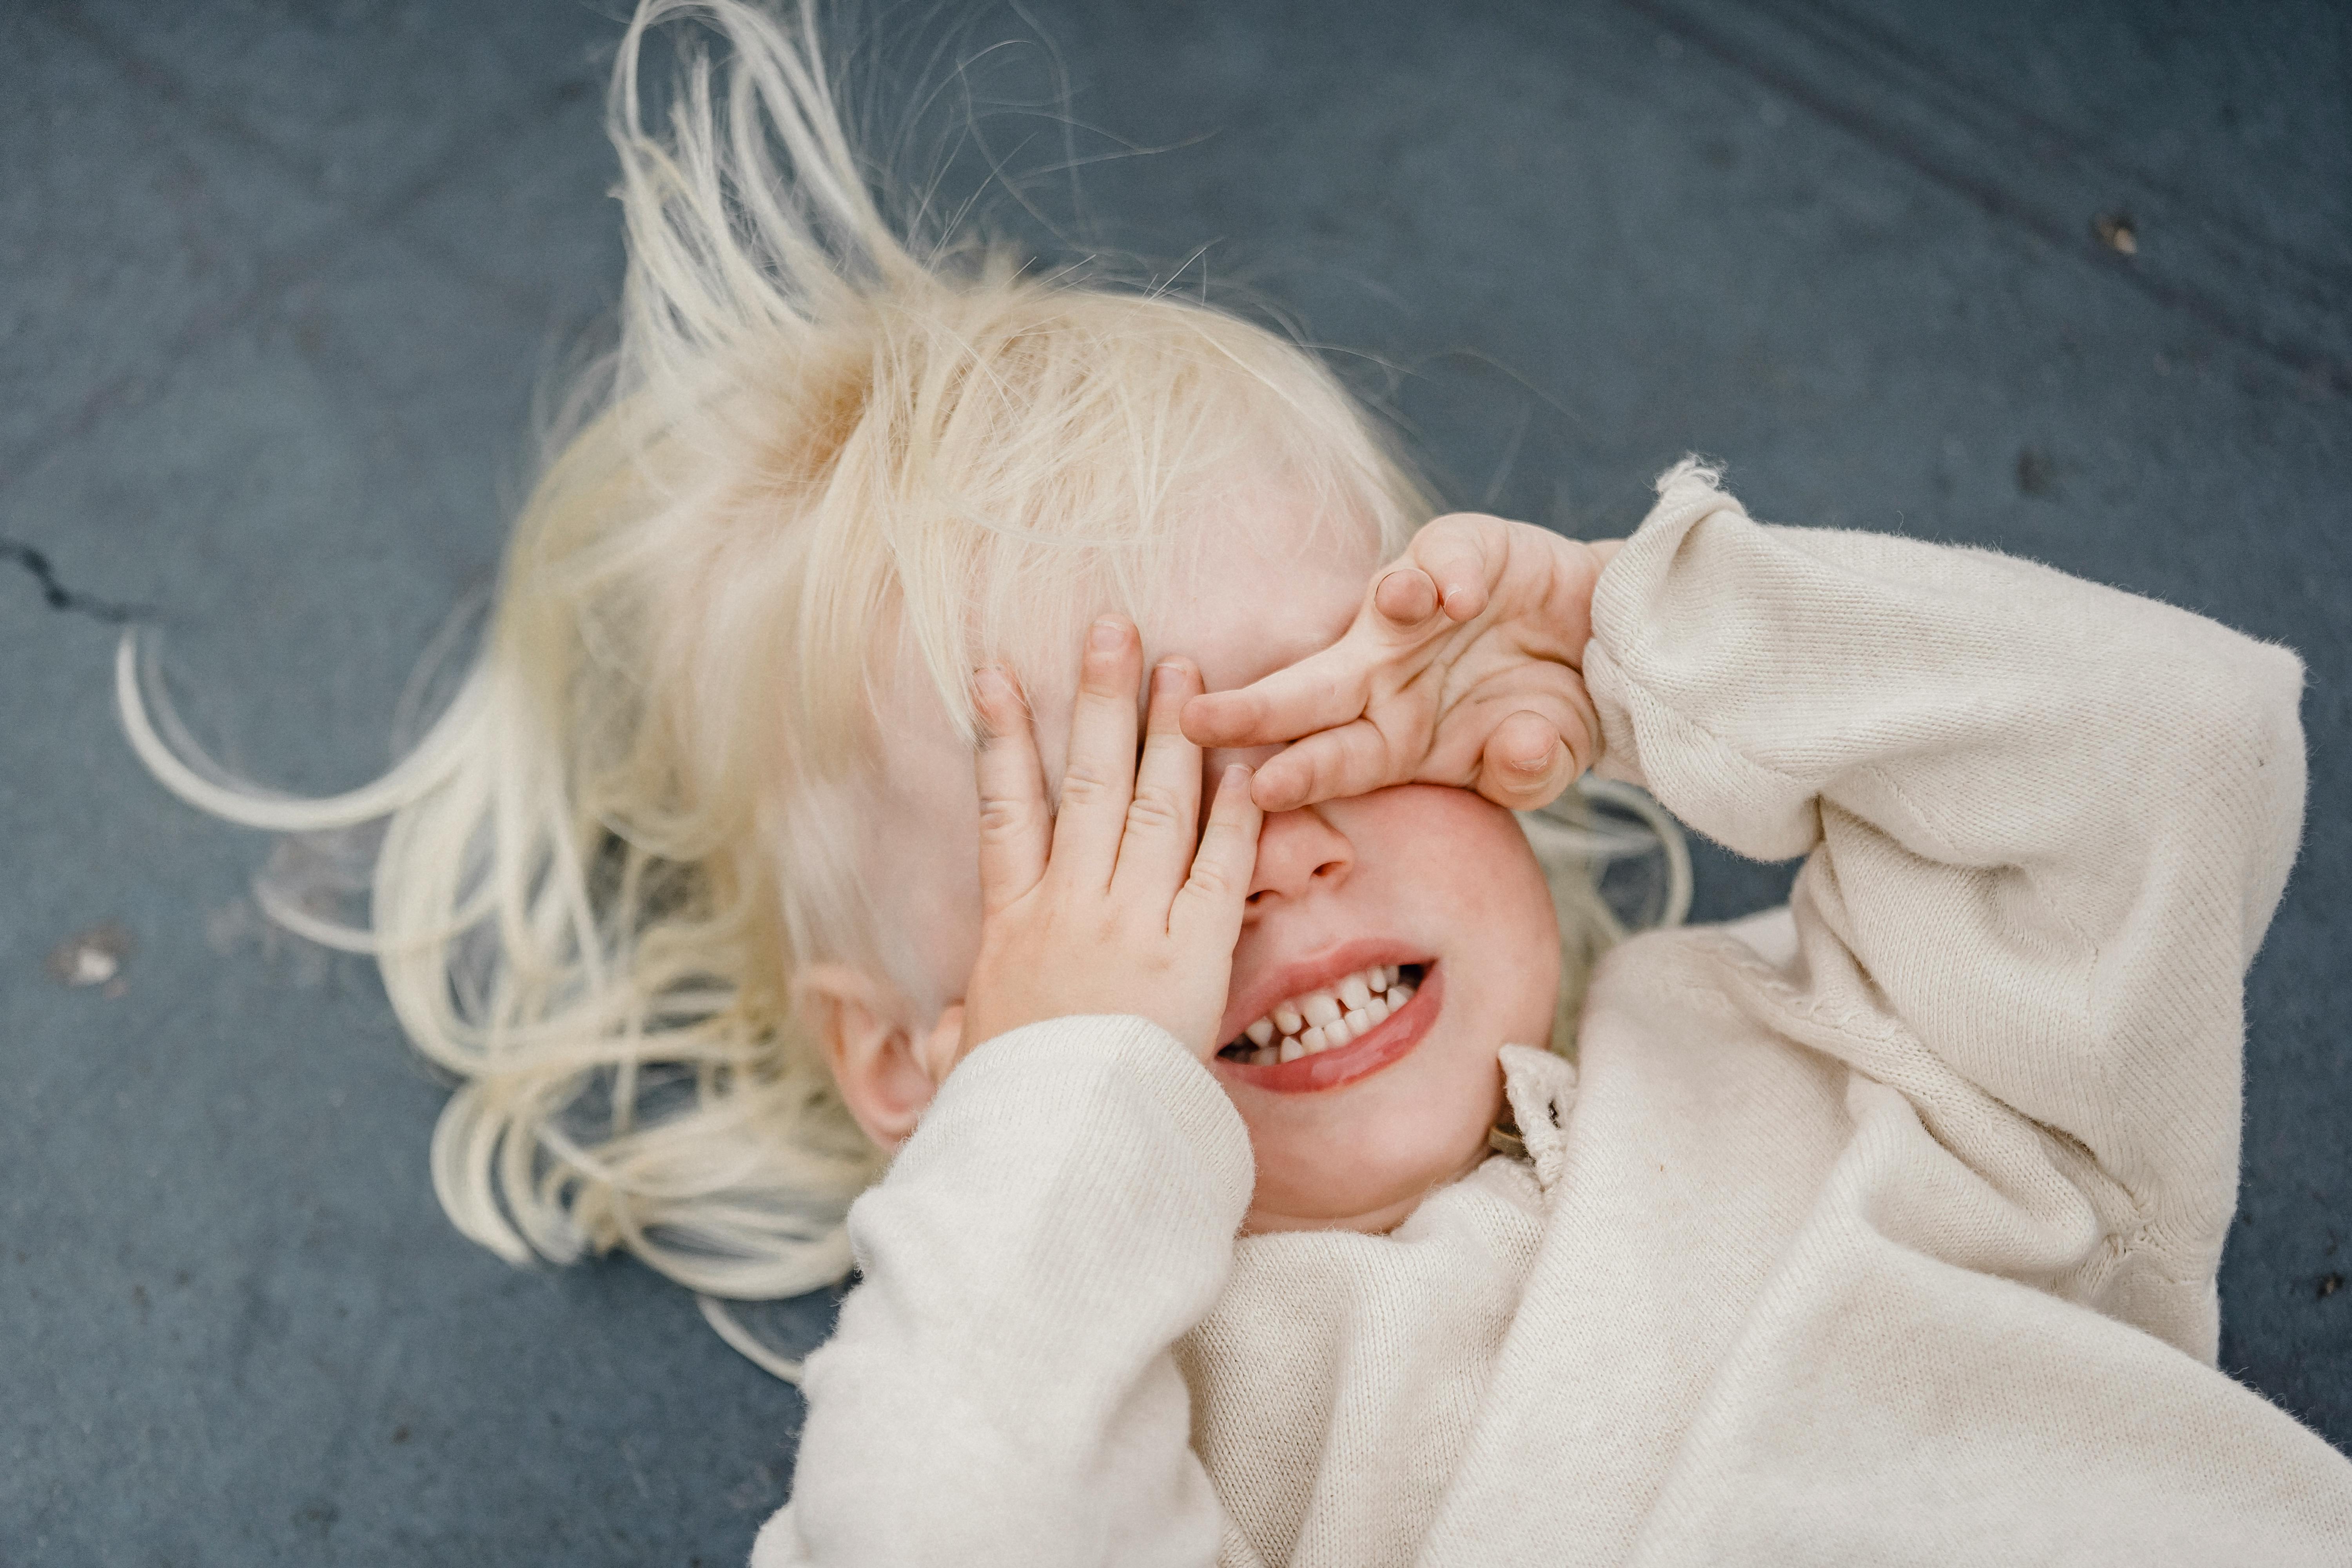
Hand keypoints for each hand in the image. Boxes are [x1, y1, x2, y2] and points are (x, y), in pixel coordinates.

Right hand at [942, 616, 1264, 1073]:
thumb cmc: (1014, 1116)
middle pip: (1087, 783)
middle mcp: (1070, 910)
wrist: (1058, 1159)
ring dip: (1172, 731)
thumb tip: (947, 1040)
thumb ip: (966, 1030)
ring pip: (1155, 806)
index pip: (1003, 809)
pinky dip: (1237, 813)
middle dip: (1101, 700)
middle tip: (1114, 628)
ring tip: (1186, 667)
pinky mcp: (1193, 957)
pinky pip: (1220, 868)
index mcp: (1010, 928)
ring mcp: (1132, 926)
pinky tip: (1248, 763)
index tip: (995, 673)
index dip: (1000, 737)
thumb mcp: (972, 1059)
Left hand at [1182, 513, 1621, 812]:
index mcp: (1390, 739)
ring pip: (1384, 604)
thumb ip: (1529, 770)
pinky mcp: (1460, 553)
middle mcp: (1383, 672)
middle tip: (1197, 716)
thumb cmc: (1545, 716)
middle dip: (1255, 705)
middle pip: (1313, 689)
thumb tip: (1517, 749)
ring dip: (1390, 602)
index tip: (1259, 790)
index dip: (1299, 774)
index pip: (1330, 761)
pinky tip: (1468, 595)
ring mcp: (1416, 610)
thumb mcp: (1545, 760)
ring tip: (1397, 600)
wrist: (1595, 645)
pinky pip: (1448, 559)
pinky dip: (1454, 573)